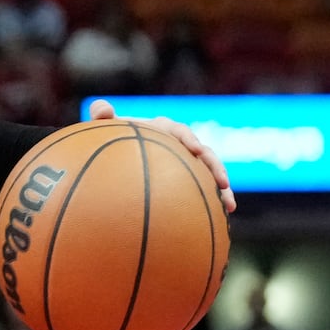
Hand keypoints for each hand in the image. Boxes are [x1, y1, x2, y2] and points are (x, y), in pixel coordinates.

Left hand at [86, 97, 234, 212]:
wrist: (115, 159)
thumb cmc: (110, 141)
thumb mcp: (105, 129)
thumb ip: (101, 116)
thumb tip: (100, 107)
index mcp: (163, 130)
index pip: (180, 132)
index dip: (190, 140)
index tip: (195, 149)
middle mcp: (180, 145)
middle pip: (204, 154)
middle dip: (215, 167)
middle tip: (223, 182)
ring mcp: (185, 164)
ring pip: (208, 176)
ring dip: (221, 189)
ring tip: (229, 206)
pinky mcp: (186, 181)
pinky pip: (201, 193)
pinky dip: (210, 205)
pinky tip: (218, 223)